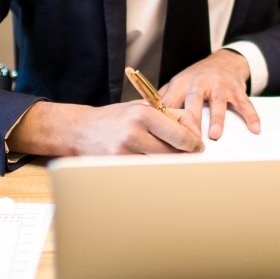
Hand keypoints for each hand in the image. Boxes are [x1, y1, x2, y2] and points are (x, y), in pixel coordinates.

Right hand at [6, 100, 203, 156]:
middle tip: (189, 154)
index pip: (180, 136)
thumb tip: (196, 132)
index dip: (194, 144)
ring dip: (170, 163)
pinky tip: (151, 163)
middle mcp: (134, 133)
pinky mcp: (118, 166)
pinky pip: (145, 171)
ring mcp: (125, 152)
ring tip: (169, 157)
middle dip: (184, 155)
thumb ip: (173, 115)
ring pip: (161, 165)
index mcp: (143, 115)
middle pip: (173, 154)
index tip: (197, 147)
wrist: (82, 130)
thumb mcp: (143, 107)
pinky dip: (153, 169)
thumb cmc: (117, 118)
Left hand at [159, 50, 259, 139]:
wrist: (224, 60)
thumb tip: (141, 113)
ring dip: (217, 119)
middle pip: (193, 100)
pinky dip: (250, 116)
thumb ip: (163, 98)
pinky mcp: (236, 89)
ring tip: (215, 135)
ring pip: (218, 102)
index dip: (167, 118)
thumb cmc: (197, 77)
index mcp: (181, 83)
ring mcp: (219, 85)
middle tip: (190, 138)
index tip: (163, 135)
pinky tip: (254, 128)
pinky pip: (244, 103)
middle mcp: (199, 82)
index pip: (171, 101)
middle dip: (191, 119)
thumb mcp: (178, 83)